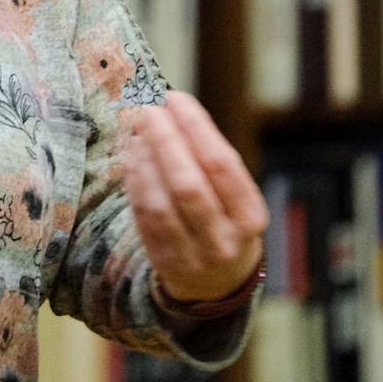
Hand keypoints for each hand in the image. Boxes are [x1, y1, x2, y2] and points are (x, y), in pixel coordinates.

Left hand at [124, 92, 268, 302]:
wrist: (218, 283)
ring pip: (160, 203)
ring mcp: (192, 254)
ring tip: (138, 131)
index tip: (176, 98)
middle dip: (165, 141)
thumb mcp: (236, 195)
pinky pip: (142, 217)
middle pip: (188, 184)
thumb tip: (172, 107)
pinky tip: (132, 157)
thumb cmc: (226, 220)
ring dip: (144, 160)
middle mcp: (224, 239)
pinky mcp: (163, 261)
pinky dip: (134, 182)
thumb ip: (210, 157)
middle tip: (149, 109)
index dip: (195, 127)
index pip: (221, 164)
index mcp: (250, 217)